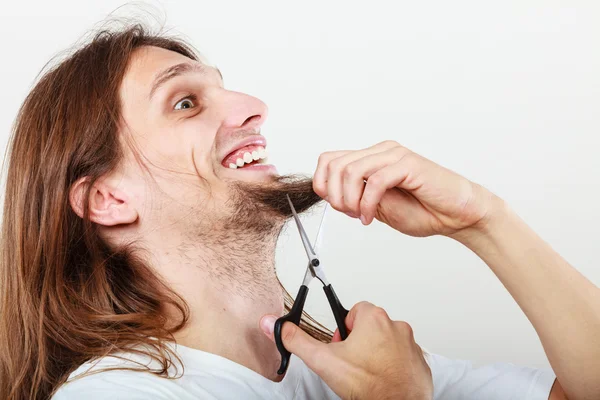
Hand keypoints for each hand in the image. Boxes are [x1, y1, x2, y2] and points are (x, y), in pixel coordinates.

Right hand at [260, 302, 432, 399]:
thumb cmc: (368, 385)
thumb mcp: (323, 360)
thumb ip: (297, 340)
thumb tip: (277, 325)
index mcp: (374, 319)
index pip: (354, 310)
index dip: (344, 329)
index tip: (342, 344)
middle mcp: (396, 327)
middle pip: (370, 325)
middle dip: (359, 341)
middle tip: (351, 361)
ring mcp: (410, 345)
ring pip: (386, 341)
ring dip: (376, 353)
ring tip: (366, 373)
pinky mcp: (419, 362)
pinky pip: (402, 357)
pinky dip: (392, 366)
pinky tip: (382, 379)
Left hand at [313, 140, 494, 236]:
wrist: (458, 215)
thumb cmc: (424, 210)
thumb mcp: (378, 207)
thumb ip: (356, 197)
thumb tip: (330, 196)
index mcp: (372, 158)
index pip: (330, 160)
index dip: (322, 183)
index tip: (336, 206)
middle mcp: (381, 151)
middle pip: (335, 164)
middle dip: (334, 195)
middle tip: (349, 214)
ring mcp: (395, 155)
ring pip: (351, 171)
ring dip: (350, 200)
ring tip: (362, 216)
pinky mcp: (408, 164)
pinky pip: (375, 181)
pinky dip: (367, 204)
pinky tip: (371, 218)